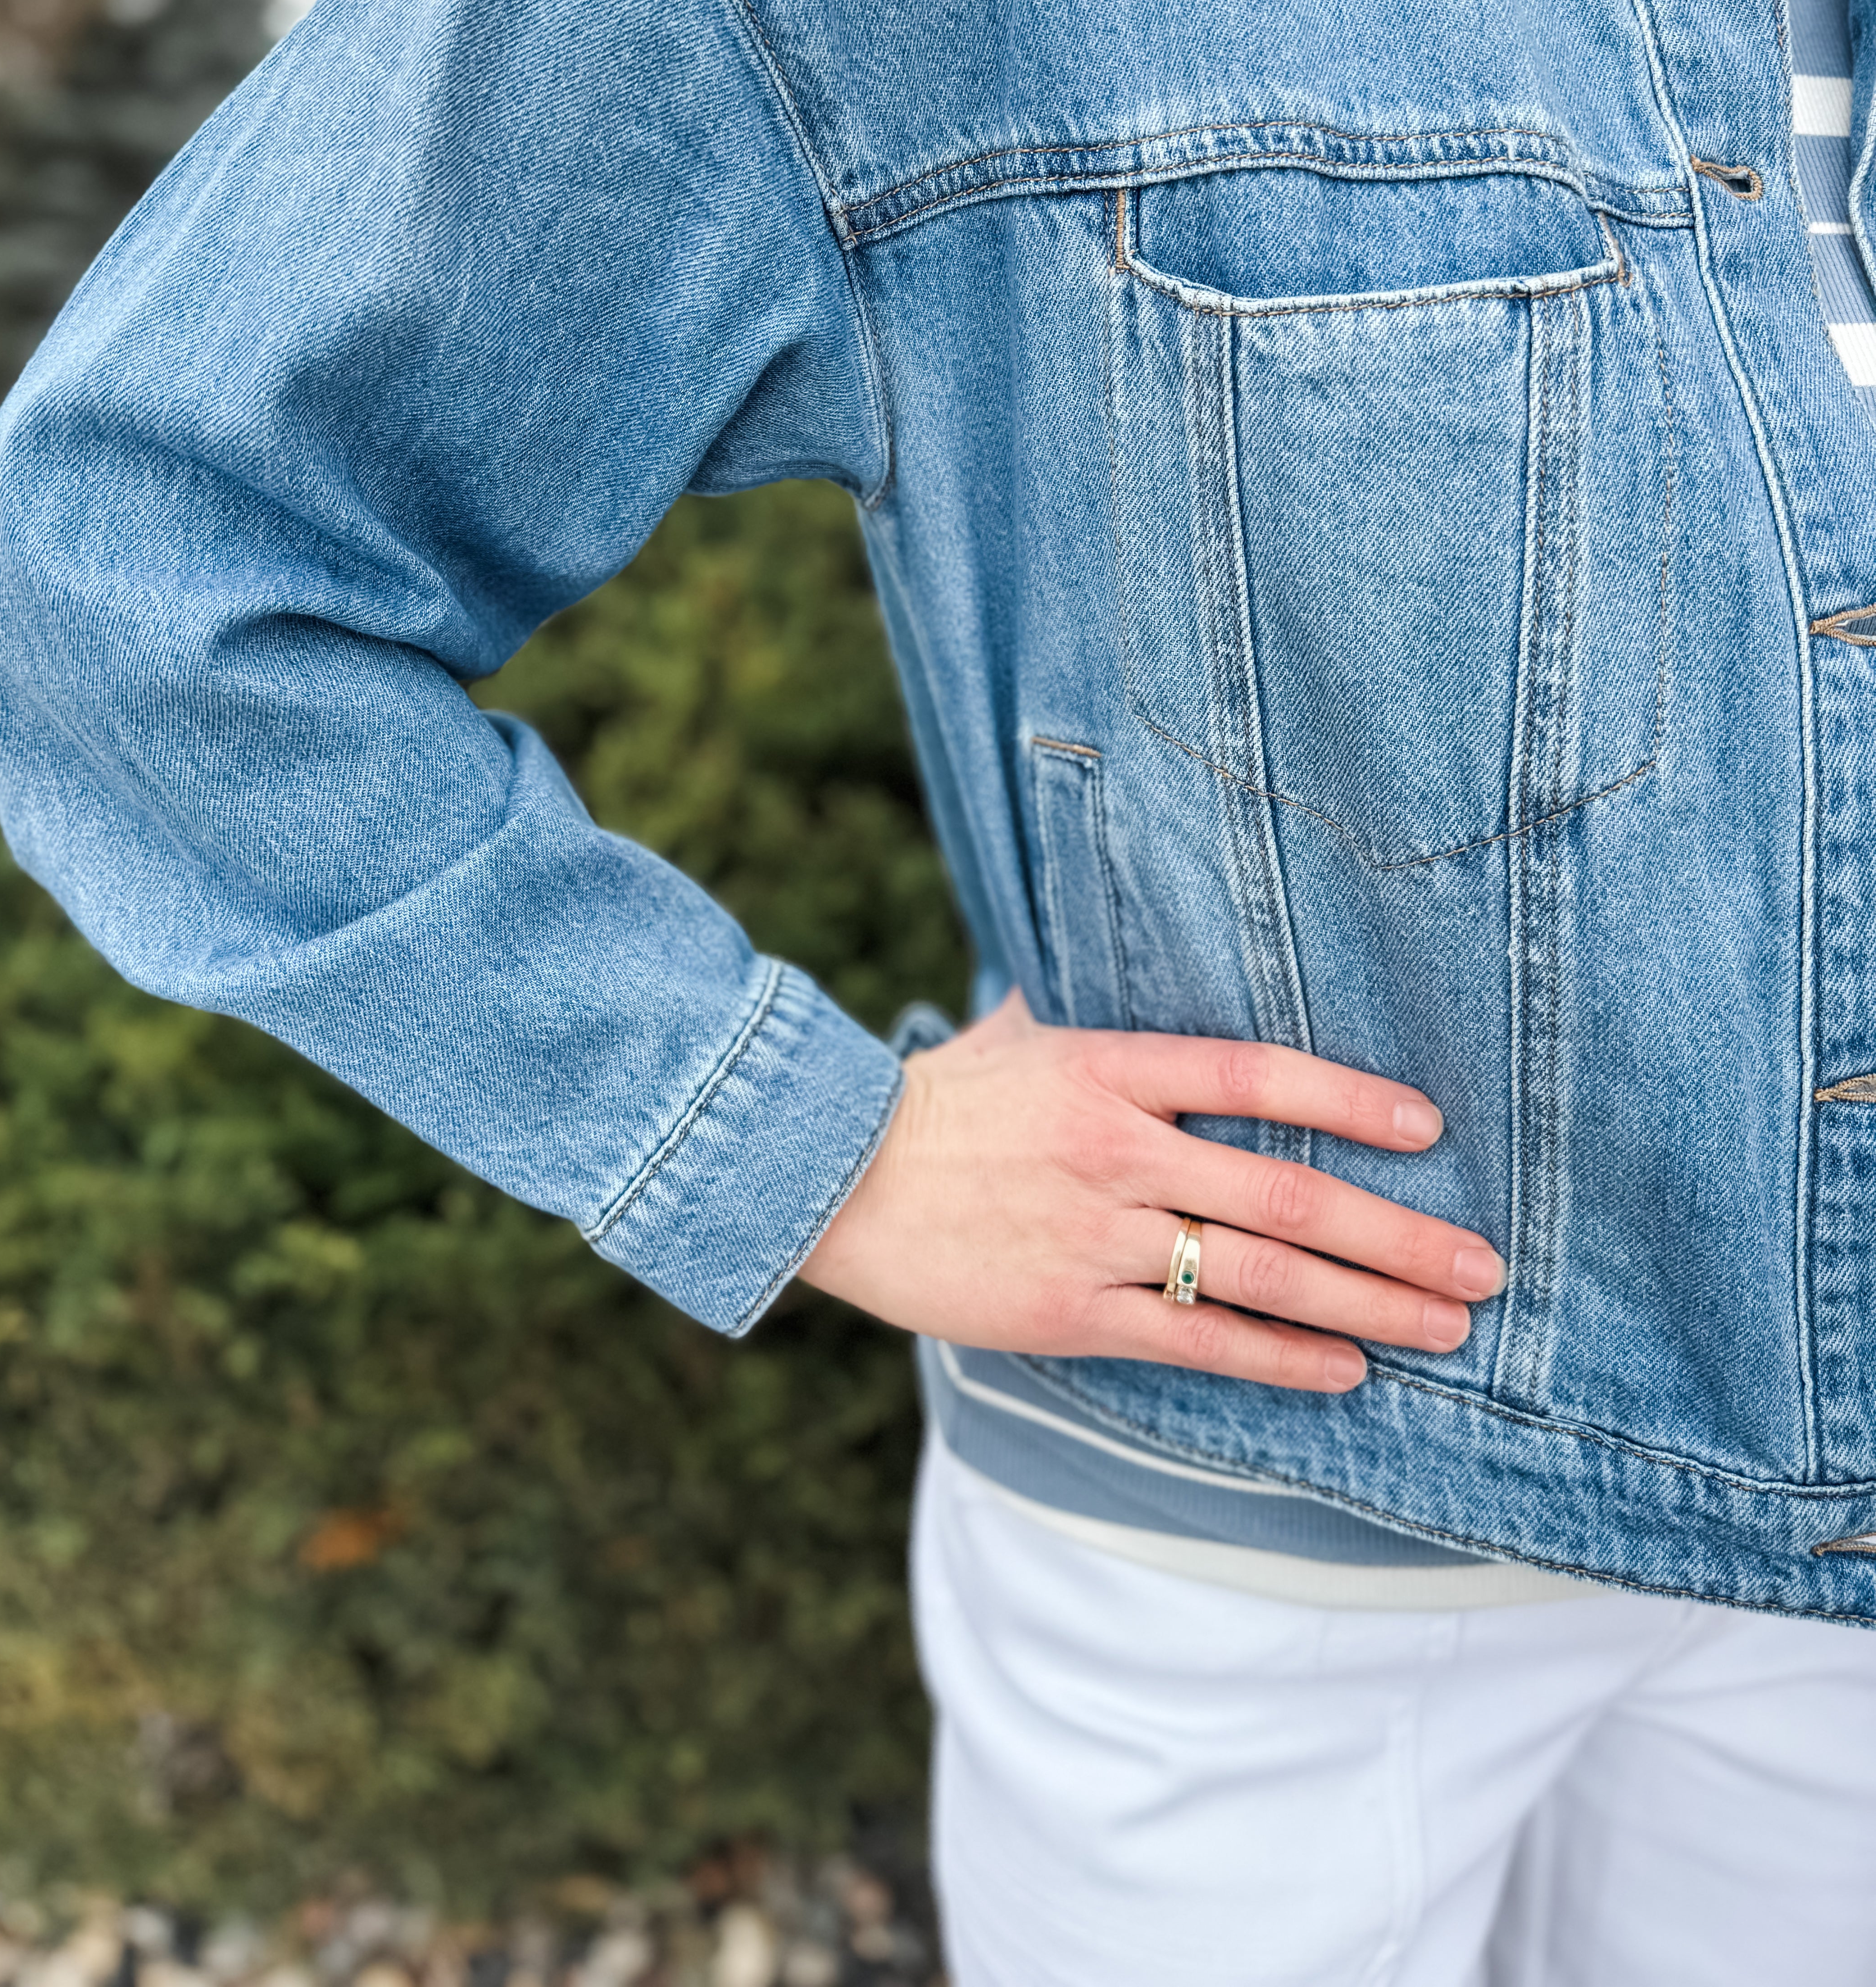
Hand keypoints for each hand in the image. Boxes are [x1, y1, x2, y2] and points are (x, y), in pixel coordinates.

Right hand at [801, 991, 1505, 1391]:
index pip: (1257, 1073)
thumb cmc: (937, 1099)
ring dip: (1368, 1303)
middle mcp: (1118, 1151)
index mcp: (1109, 1068)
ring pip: (1260, 1275)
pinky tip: (1348, 1369)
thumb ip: (1094, 1006)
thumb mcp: (1016, 1028)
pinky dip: (1281, 1356)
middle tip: (1484, 1264)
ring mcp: (1097, 1236)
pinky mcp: (1069, 1312)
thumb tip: (1136, 945)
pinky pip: (1197, 1343)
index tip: (1430, 1128)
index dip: (1349, 1098)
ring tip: (1447, 1324)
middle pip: (1288, 1193)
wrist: (830, 1177)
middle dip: (1398, 1234)